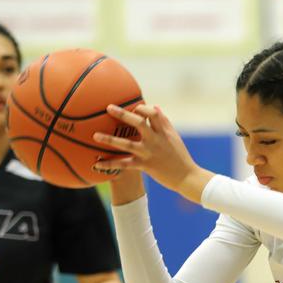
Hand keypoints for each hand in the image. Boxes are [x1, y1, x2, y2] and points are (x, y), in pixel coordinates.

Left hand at [93, 104, 213, 201]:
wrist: (187, 177)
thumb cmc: (180, 156)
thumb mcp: (174, 137)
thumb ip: (164, 122)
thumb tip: (155, 106)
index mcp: (164, 132)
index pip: (152, 113)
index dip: (142, 108)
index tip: (134, 107)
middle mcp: (155, 140)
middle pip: (138, 123)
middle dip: (122, 115)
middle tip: (108, 108)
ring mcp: (149, 153)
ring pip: (126, 144)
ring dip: (110, 139)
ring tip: (95, 135)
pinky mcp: (145, 166)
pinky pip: (124, 165)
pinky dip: (110, 164)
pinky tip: (96, 164)